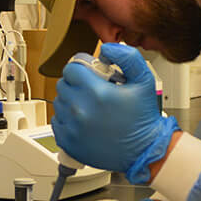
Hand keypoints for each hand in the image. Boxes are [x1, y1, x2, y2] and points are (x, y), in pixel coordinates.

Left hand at [51, 43, 179, 182]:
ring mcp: (72, 128)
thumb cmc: (143, 118)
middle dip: (76, 84)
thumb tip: (106, 49)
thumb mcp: (144, 80)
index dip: (82, 69)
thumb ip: (127, 57)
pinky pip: (56, 122)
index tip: (90, 75)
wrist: (144, 151)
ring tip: (90, 107)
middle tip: (93, 91)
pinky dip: (66, 119)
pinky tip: (83, 121)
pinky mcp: (68, 142)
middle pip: (63, 84)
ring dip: (71, 101)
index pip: (71, 69)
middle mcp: (80, 110)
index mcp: (96, 92)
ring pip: (59, 102)